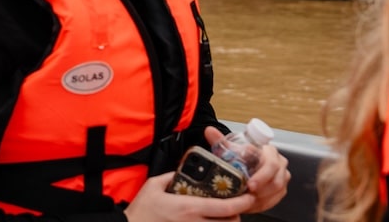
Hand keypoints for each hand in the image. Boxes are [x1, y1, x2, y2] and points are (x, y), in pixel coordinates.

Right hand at [125, 172, 253, 221]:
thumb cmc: (140, 212)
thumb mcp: (153, 186)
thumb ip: (172, 176)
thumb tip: (183, 170)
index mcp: (189, 208)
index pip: (225, 207)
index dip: (242, 202)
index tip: (248, 196)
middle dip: (237, 215)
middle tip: (236, 206)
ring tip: (224, 215)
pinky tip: (210, 221)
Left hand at [204, 126, 289, 212]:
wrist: (248, 163)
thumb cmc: (241, 155)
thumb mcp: (231, 148)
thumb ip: (220, 140)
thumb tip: (209, 131)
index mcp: (270, 151)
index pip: (271, 163)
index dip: (261, 176)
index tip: (249, 184)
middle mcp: (279, 163)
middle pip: (276, 181)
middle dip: (261, 191)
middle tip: (247, 195)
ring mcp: (282, 177)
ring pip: (276, 192)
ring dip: (261, 199)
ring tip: (246, 200)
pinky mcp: (281, 190)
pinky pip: (274, 200)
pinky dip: (262, 204)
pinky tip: (250, 204)